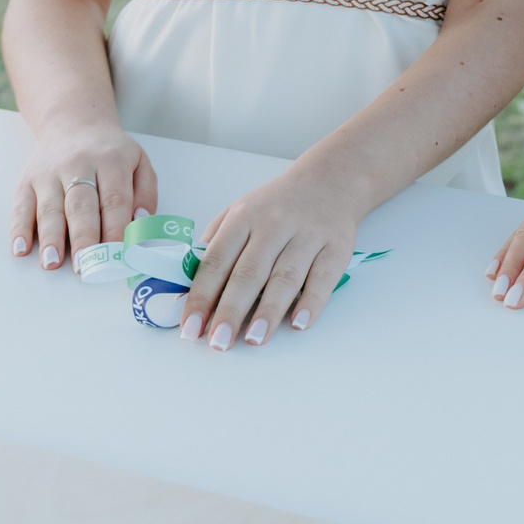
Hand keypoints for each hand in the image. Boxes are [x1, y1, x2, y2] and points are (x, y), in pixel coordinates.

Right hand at [9, 117, 154, 271]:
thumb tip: (140, 223)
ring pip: (50, 207)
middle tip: (84, 266)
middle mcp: (78, 165)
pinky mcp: (27, 180)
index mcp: (111, 161)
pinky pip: (21, 205)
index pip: (114, 199)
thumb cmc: (110, 152)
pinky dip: (19, 228)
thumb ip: (146, 193)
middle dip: (83, 238)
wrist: (74, 123)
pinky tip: (21, 248)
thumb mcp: (139, 162)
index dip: (115, 228)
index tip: (116, 254)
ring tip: (52, 263)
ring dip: (50, 237)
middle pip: (81, 205)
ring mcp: (50, 173)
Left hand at [176, 166, 363, 348]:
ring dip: (268, 311)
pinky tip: (298, 323)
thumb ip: (214, 247)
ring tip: (254, 339)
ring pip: (285, 277)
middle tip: (219, 342)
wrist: (328, 181)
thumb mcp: (238, 213)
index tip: (190, 327)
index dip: (201, 295)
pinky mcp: (336, 247)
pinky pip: (323, 278)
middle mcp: (275, 224)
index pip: (216, 260)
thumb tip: (187, 293)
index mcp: (243, 217)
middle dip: (231, 310)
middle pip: (249, 272)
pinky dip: (311, 302)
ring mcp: (308, 235)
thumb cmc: (275, 207)